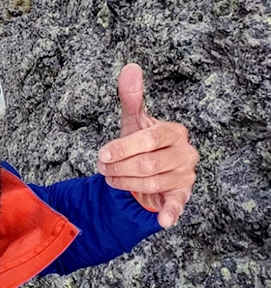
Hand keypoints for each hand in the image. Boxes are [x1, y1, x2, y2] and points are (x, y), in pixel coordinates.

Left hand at [97, 64, 198, 227]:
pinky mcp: (181, 197)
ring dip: (125, 182)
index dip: (123, 148)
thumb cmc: (140, 144)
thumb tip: (130, 67)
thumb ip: (131, 97)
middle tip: (103, 168)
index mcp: (175, 131)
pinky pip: (178, 205)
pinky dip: (171, 213)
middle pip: (149, 163)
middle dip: (120, 167)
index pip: (150, 139)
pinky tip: (163, 220)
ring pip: (152, 182)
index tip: (102, 154)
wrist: (144, 172)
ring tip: (111, 179)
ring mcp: (185, 176)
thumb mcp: (133, 121)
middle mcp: (185, 153)